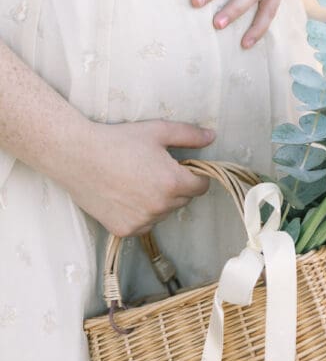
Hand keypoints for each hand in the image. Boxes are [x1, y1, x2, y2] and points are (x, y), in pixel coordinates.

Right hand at [63, 119, 215, 236]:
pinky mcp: (124, 229)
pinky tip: (125, 195)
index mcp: (173, 183)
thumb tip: (212, 137)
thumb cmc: (118, 141)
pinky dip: (140, 214)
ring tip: (136, 180)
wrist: (77, 156)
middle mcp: (160, 206)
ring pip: (163, 213)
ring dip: (158, 201)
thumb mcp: (157, 131)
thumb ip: (189, 135)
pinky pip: (144, 224)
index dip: (194, 174)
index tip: (181, 166)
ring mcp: (142, 221)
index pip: (201, 186)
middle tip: (154, 169)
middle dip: (176, 186)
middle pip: (183, 200)